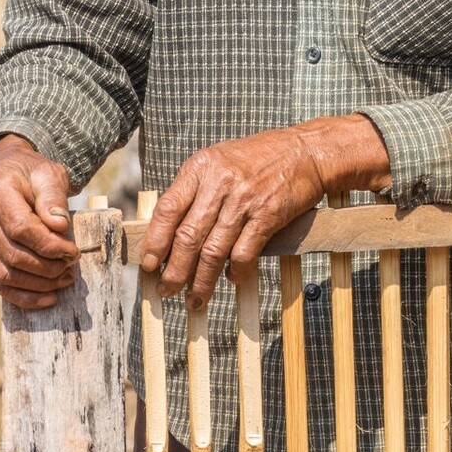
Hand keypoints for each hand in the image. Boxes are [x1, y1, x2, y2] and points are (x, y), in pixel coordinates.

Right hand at [0, 134, 79, 309]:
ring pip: (4, 274)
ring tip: (63, 280)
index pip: (21, 228)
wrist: (3, 171)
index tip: (73, 252)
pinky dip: (22, 295)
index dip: (49, 245)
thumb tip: (59, 227)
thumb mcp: (48, 173)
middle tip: (71, 269)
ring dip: (38, 284)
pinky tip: (47, 297)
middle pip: (12, 254)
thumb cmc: (30, 172)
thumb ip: (53, 197)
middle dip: (47, 267)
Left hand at [141, 113, 389, 308]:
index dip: (155, 241)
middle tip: (166, 291)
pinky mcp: (267, 215)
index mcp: (200, 167)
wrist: (303, 151)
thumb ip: (195, 189)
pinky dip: (235, 273)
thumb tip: (169, 231)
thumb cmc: (258, 158)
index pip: (168, 208)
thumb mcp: (219, 161)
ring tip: (195, 300)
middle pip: (188, 236)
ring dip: (201, 282)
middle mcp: (219, 182)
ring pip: (213, 251)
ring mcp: (243, 199)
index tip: (148, 264)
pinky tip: (232, 280)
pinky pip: (244, 253)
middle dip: (174, 271)